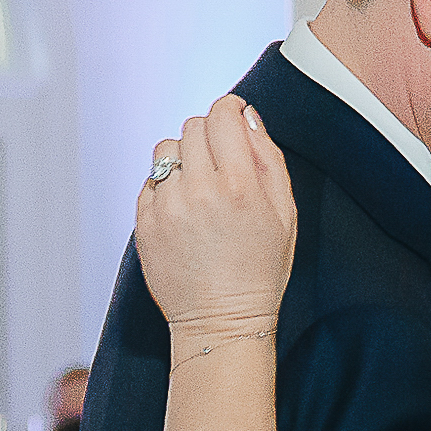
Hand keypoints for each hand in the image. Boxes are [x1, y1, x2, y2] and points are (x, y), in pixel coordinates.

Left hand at [135, 95, 296, 336]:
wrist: (221, 321)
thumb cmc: (259, 271)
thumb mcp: (285, 214)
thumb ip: (269, 159)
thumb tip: (247, 118)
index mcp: (239, 186)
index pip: (222, 116)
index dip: (229, 109)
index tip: (232, 118)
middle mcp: (199, 190)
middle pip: (193, 126)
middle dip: (208, 135)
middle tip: (221, 162)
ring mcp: (167, 206)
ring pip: (166, 148)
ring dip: (183, 157)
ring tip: (199, 185)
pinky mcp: (145, 222)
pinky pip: (151, 180)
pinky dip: (166, 186)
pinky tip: (184, 211)